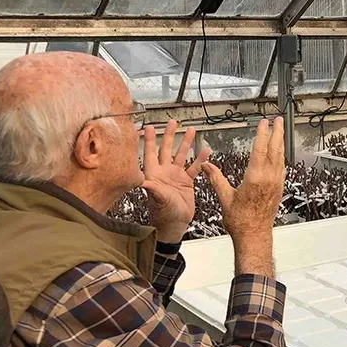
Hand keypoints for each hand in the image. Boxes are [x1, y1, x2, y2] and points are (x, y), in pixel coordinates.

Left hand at [140, 121, 210, 242]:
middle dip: (169, 135)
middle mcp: (164, 172)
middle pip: (166, 149)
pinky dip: (200, 160)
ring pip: (181, 155)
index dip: (148, 140)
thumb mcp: (157, 199)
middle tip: (172, 122)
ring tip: (191, 130)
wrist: (175, 225)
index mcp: (154, 174)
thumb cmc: (162, 214)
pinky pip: (194, 168)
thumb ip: (152, 188)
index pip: (150, 153)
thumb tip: (141, 180)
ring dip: (186, 143)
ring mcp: (176, 176)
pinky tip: (205, 151)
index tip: (148, 127)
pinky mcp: (186, 182)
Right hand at [202, 117, 284, 276]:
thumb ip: (216, 178)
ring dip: (280, 142)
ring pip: (281, 158)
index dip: (262, 134)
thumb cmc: (240, 221)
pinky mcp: (279, 188)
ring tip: (280, 131)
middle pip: (275, 150)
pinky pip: (281, 167)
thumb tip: (205, 166)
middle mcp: (269, 179)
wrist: (254, 236)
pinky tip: (279, 154)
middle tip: (279, 120)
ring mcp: (276, 183)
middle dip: (277, 133)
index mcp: (256, 178)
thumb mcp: (225, 197)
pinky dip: (280, 156)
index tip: (263, 123)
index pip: (261, 150)